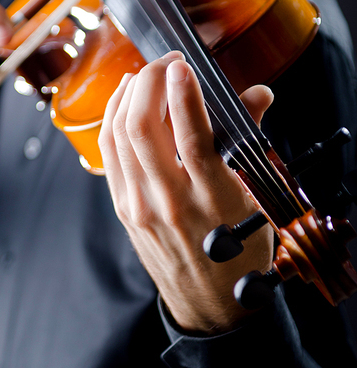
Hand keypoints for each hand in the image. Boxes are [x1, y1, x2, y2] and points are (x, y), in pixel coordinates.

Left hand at [98, 51, 274, 332]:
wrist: (208, 303)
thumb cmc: (236, 252)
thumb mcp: (254, 199)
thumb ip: (247, 140)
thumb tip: (257, 95)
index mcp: (213, 203)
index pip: (194, 141)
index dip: (185, 97)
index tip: (183, 67)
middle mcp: (170, 204)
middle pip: (144, 130)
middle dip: (151, 83)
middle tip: (168, 64)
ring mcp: (140, 207)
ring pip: (120, 137)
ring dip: (129, 96)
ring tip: (146, 75)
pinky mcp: (123, 208)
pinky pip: (109, 154)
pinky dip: (113, 120)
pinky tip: (124, 101)